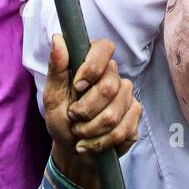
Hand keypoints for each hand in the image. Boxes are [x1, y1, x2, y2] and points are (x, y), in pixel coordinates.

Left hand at [43, 35, 140, 188]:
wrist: (72, 150)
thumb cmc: (62, 119)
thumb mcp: (53, 95)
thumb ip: (57, 68)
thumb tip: (58, 38)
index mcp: (94, 64)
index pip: (105, 47)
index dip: (92, 67)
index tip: (78, 86)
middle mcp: (114, 77)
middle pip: (109, 87)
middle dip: (85, 109)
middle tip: (73, 116)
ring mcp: (128, 97)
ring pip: (114, 114)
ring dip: (90, 129)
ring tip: (80, 132)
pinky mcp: (134, 118)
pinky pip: (122, 130)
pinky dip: (100, 141)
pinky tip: (91, 142)